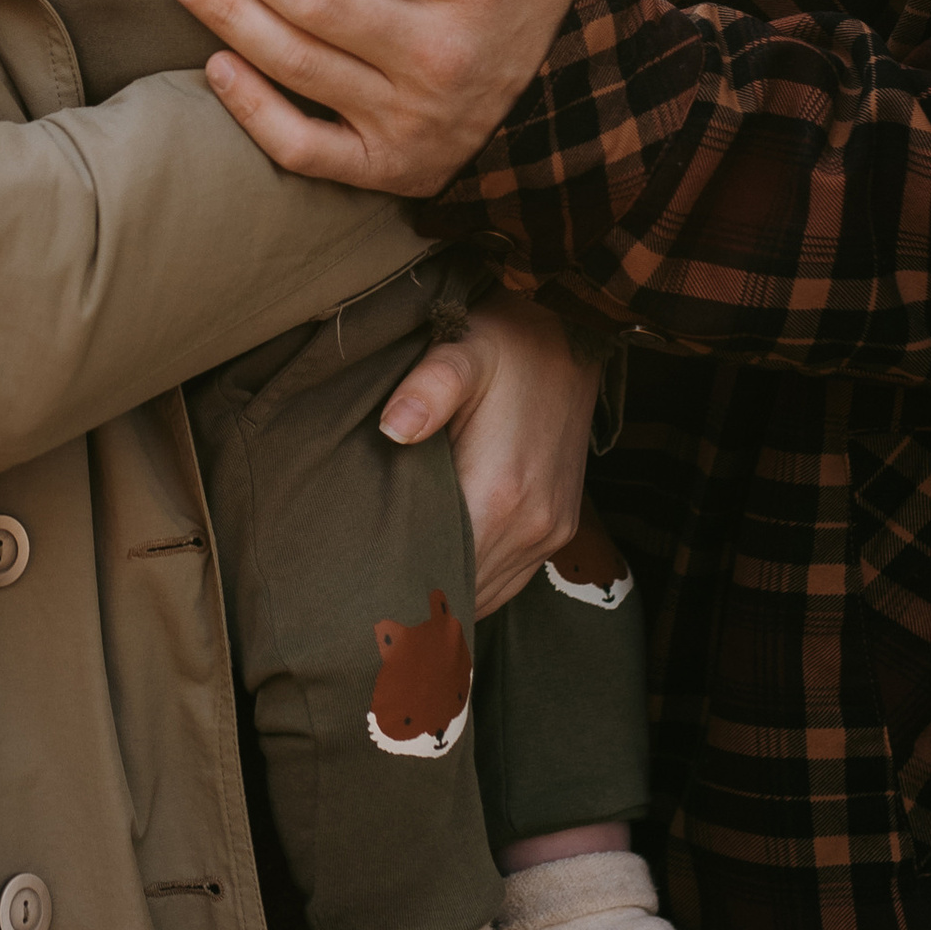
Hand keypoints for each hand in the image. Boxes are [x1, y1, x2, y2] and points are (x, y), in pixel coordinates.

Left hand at [374, 292, 599, 615]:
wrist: (573, 332)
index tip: (357, 588)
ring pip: (488, 594)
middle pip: (464, 593)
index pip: (441, 573)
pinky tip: (439, 568)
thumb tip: (391, 429)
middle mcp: (532, 525)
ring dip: (447, 593)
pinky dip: (476, 582)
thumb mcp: (462, 351)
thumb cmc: (506, 343)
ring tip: (394, 587)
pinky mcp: (559, 526)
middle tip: (362, 597)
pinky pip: (510, 579)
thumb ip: (428, 388)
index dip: (398, 587)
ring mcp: (550, 531)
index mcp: (501, 493)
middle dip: (414, 597)